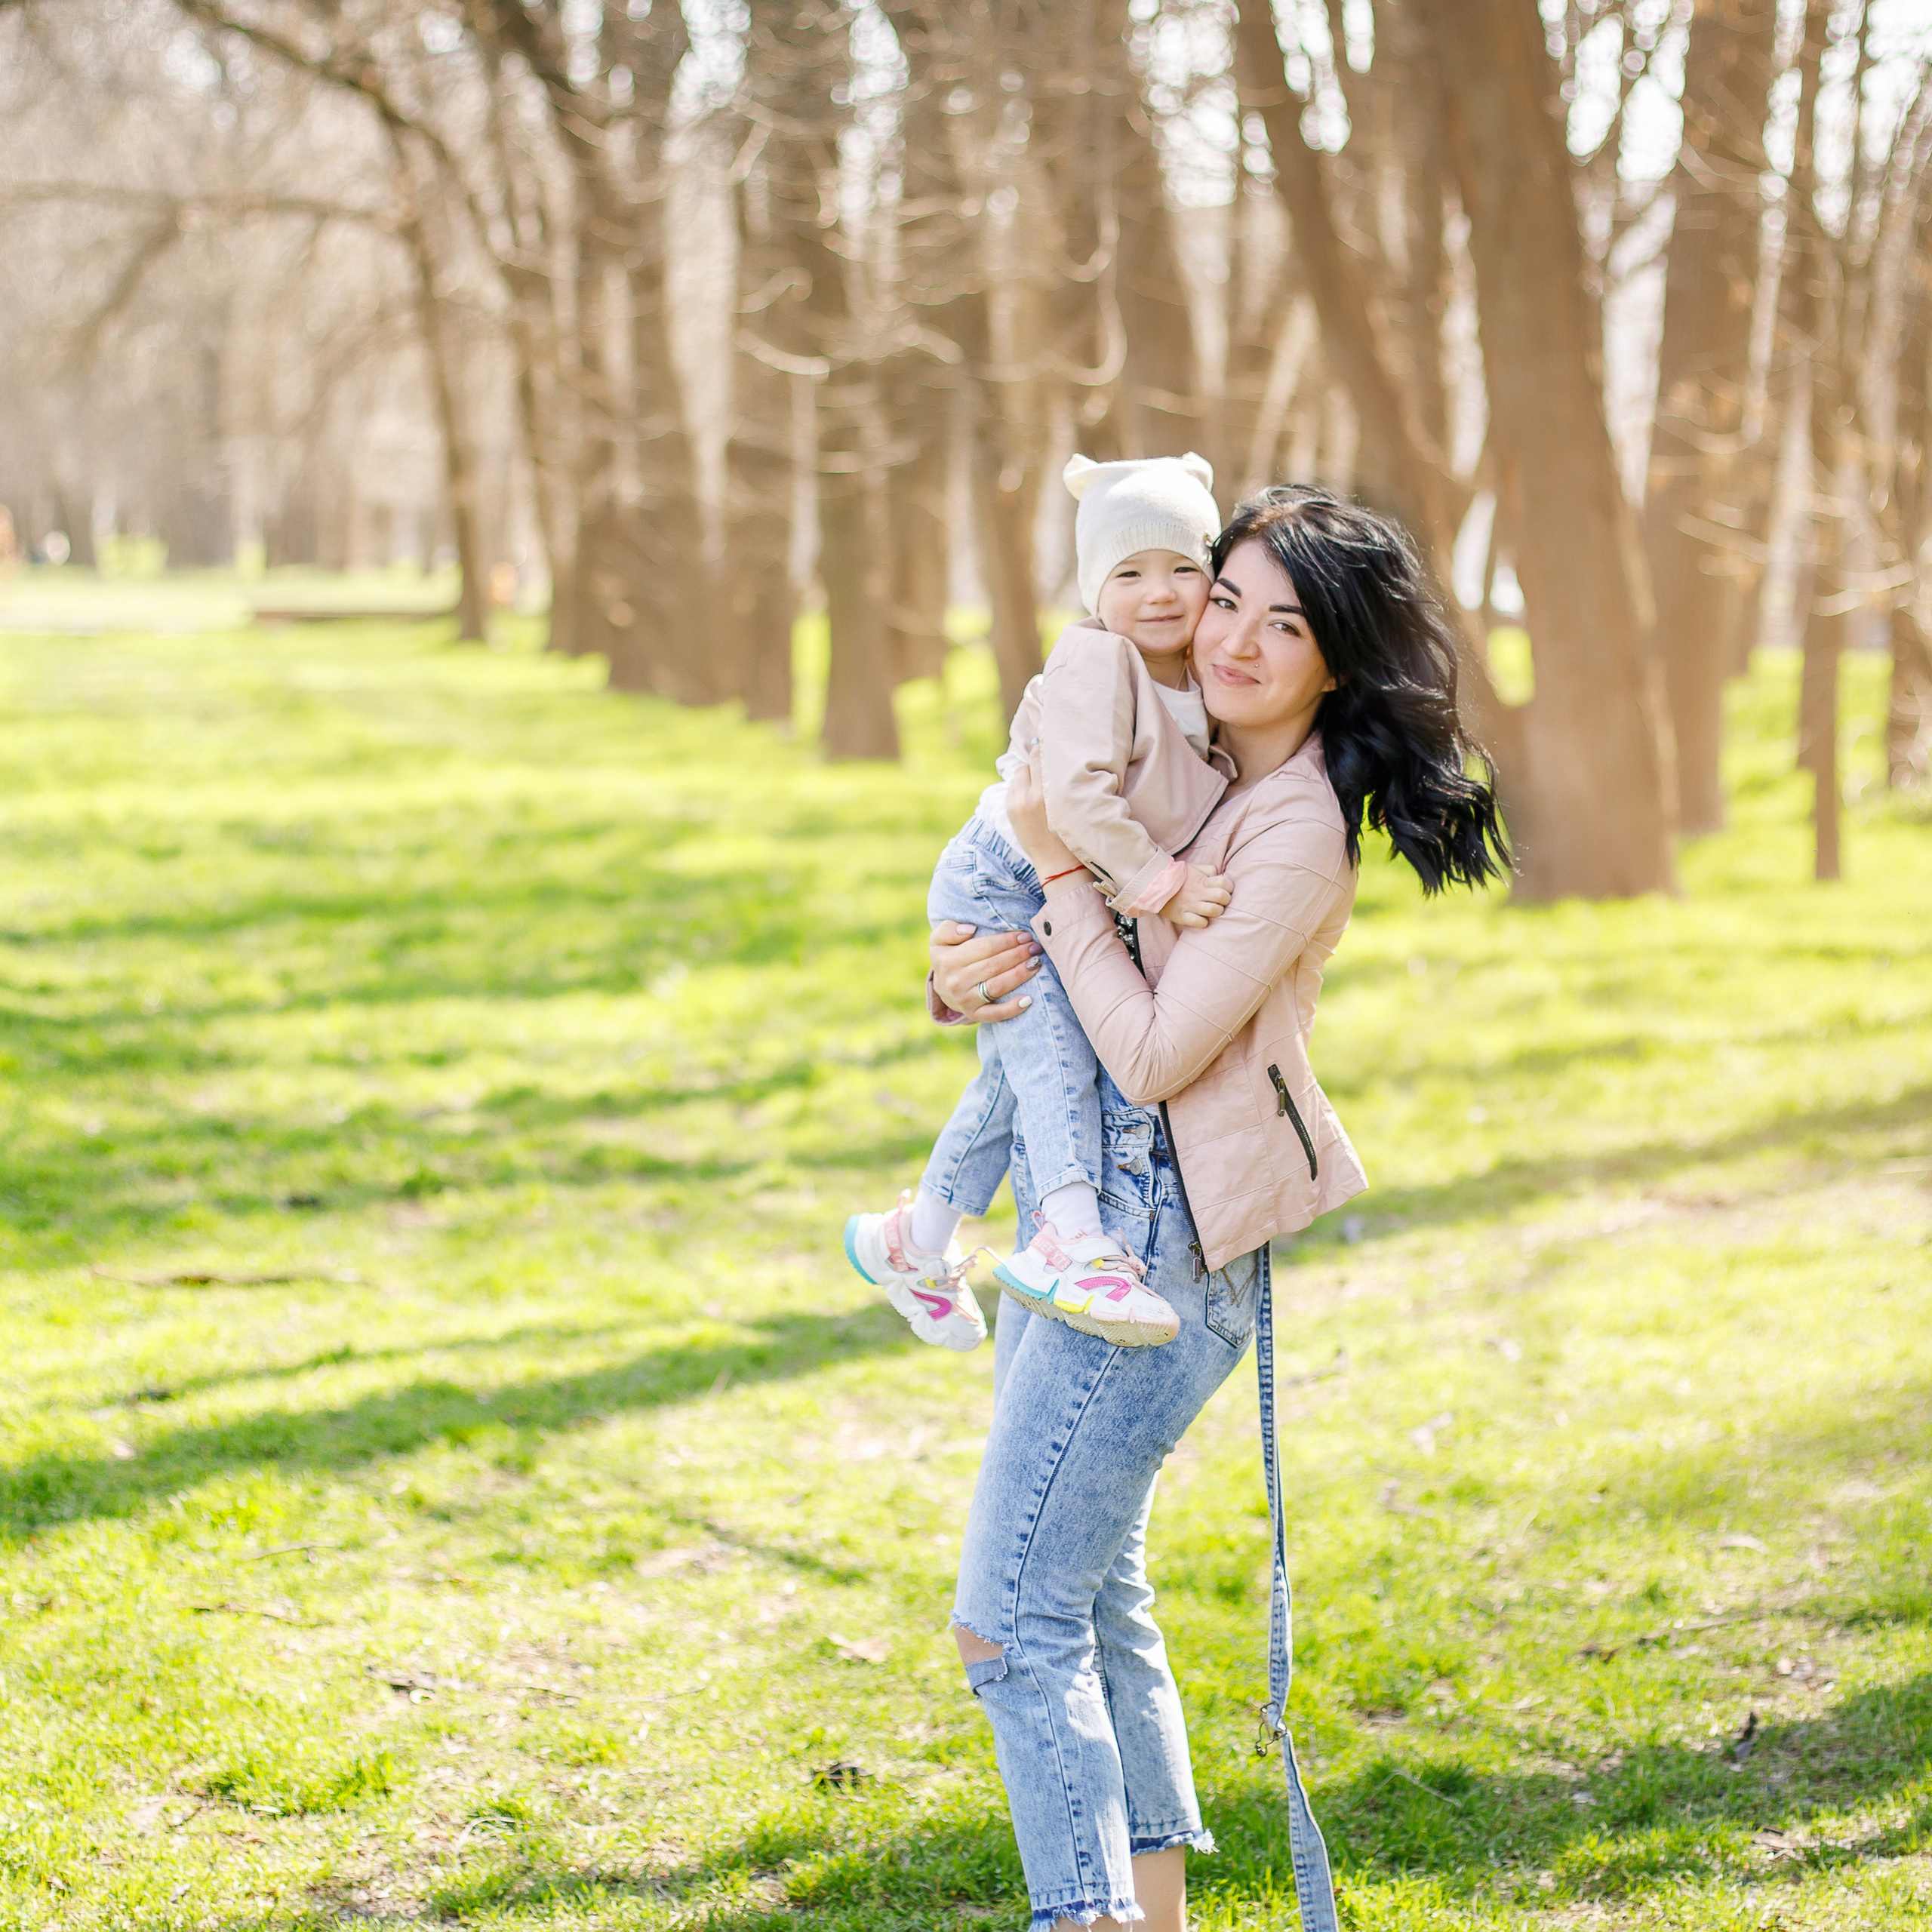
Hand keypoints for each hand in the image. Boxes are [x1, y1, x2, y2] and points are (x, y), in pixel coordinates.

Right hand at [930, 921, 1040, 1023]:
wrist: (942, 989)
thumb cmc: (948, 958)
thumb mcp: (939, 940)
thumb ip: (949, 929)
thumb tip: (970, 929)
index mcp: (948, 961)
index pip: (984, 948)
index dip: (1007, 941)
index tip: (1023, 935)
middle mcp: (956, 982)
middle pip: (994, 965)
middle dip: (1018, 954)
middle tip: (1034, 947)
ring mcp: (965, 1001)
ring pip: (998, 986)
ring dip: (1020, 974)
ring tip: (1036, 963)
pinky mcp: (974, 1015)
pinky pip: (995, 1014)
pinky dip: (1012, 1008)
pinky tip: (1028, 1000)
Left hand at [1006, 746, 1080, 883]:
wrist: (1058, 863)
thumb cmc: (1072, 833)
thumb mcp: (1069, 804)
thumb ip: (1057, 781)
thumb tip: (1048, 755)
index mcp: (1045, 795)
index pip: (1039, 758)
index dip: (1043, 749)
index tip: (1048, 743)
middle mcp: (1027, 798)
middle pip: (1025, 765)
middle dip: (1034, 765)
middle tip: (1045, 769)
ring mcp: (1015, 805)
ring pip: (1017, 776)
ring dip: (1026, 777)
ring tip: (1038, 786)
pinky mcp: (1009, 811)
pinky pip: (1012, 788)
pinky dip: (1020, 788)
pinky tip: (1031, 797)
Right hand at [1160, 861, 1233, 928]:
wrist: (1154, 885)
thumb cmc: (1177, 877)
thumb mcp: (1193, 867)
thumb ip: (1209, 869)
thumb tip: (1219, 875)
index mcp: (1202, 881)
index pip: (1224, 882)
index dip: (1228, 886)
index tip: (1225, 889)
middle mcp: (1198, 893)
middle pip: (1222, 897)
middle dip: (1225, 900)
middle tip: (1220, 901)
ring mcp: (1190, 905)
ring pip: (1214, 910)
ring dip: (1217, 911)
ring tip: (1212, 910)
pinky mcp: (1182, 916)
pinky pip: (1200, 923)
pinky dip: (1204, 922)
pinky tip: (1201, 919)